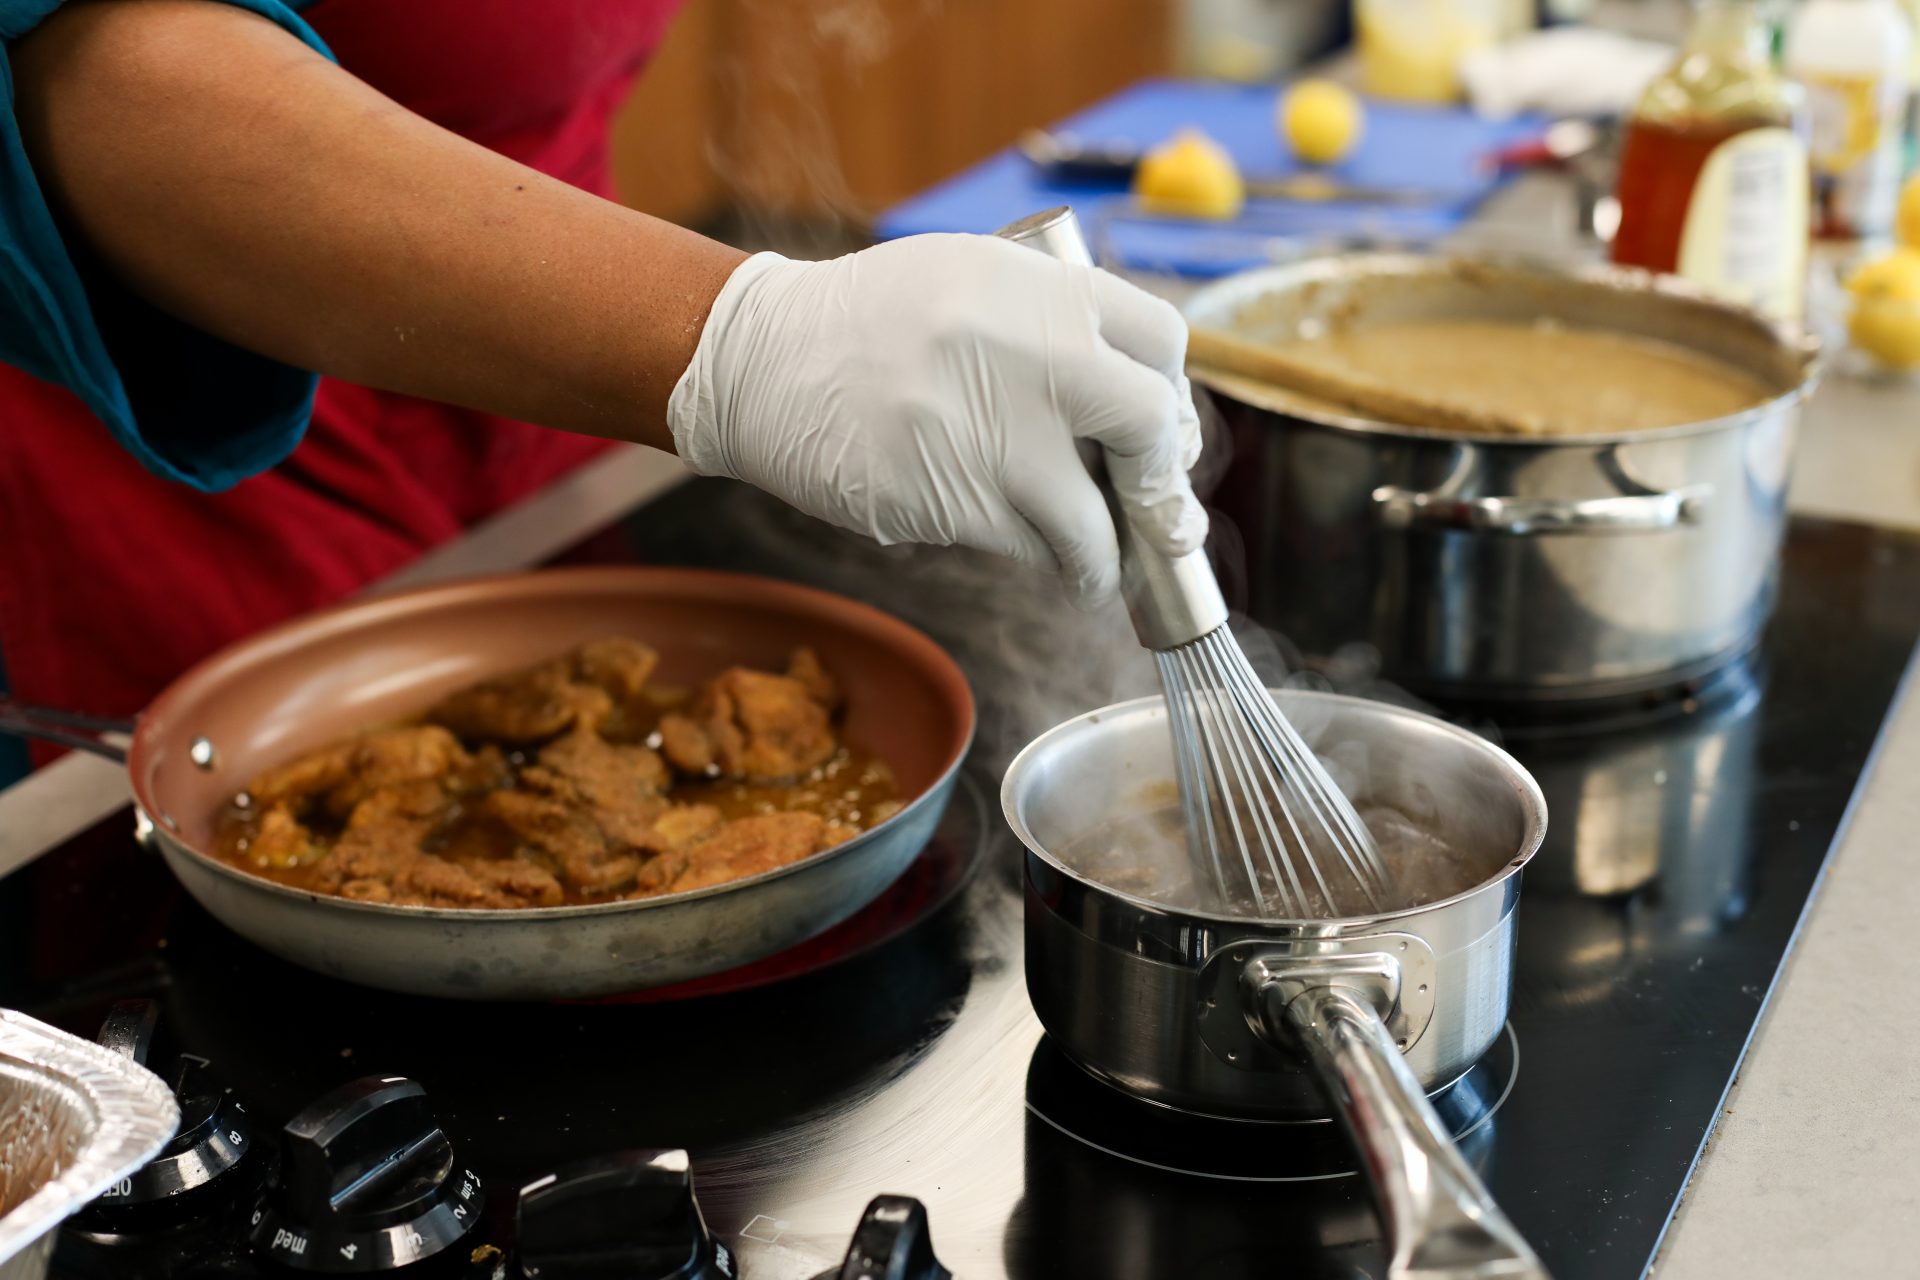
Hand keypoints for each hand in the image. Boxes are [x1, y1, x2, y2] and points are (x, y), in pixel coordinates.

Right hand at [667, 233, 1205, 605]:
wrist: (766, 360)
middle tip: (1149, 508)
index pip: (1162, 342)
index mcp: (1039, 289)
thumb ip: (1056, 323)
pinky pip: (1025, 546)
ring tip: (1096, 568)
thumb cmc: (878, 321)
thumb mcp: (974, 277)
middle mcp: (1028, 356)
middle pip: (1150, 428)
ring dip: (1101, 557)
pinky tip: (1028, 551)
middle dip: (1158, 481)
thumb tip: (1144, 409)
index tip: (1157, 431)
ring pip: (1090, 521)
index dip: (1171, 395)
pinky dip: (1035, 556)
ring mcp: (990, 435)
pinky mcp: (950, 501)